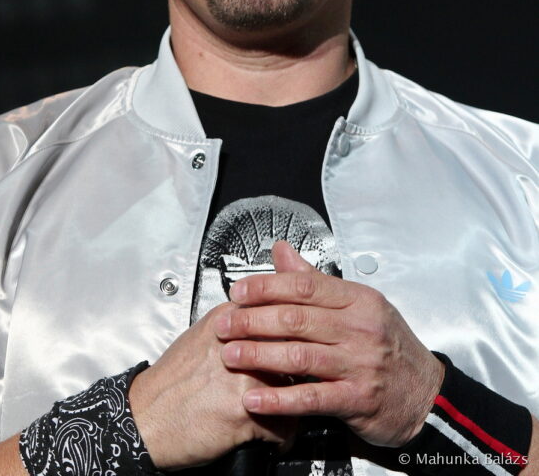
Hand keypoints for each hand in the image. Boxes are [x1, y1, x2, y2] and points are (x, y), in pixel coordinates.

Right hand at [129, 301, 295, 468]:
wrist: (146, 420)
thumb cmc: (169, 384)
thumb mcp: (199, 338)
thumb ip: (233, 327)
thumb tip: (260, 324)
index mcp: (227, 322)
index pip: (280, 313)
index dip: (294, 332)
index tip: (302, 341)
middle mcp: (238, 346)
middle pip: (293, 349)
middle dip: (299, 369)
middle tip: (298, 382)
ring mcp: (244, 378)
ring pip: (294, 389)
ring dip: (293, 404)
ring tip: (286, 412)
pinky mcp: (245, 413)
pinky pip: (285, 427)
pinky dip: (282, 437)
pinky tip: (273, 437)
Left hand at [215, 240, 443, 447]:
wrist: (427, 395)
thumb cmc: (389, 347)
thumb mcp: (359, 305)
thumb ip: (316, 281)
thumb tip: (281, 251)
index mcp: (358, 300)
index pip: (306, 286)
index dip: (267, 287)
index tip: (238, 291)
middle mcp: (359, 329)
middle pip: (296, 318)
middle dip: (253, 320)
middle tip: (224, 324)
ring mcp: (359, 364)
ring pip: (299, 355)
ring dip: (259, 355)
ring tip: (230, 355)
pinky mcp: (357, 400)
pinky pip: (311, 398)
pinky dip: (279, 400)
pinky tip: (255, 398)